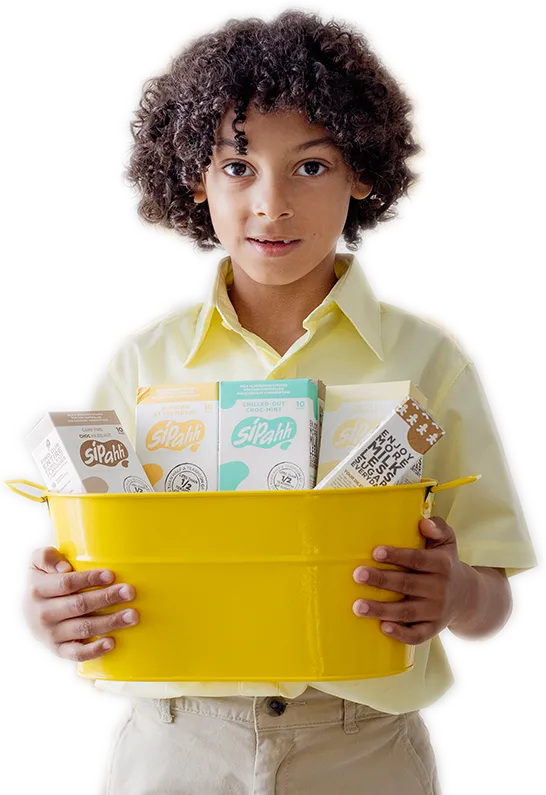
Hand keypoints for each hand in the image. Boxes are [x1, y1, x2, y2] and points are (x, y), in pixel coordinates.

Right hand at [22, 547, 138, 662]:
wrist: (30, 614)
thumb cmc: (43, 584)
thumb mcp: (37, 564)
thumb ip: (47, 557)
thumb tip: (65, 568)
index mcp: (39, 590)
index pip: (66, 583)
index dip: (89, 579)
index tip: (110, 575)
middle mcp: (44, 614)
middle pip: (79, 605)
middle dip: (107, 598)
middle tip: (129, 591)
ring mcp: (51, 634)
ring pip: (83, 628)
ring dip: (109, 622)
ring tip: (131, 615)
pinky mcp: (59, 650)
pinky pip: (77, 653)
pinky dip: (94, 650)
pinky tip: (112, 642)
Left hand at [352, 517, 466, 644]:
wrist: (468, 597)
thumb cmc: (446, 563)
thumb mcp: (448, 542)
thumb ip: (438, 528)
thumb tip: (424, 522)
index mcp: (442, 564)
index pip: (417, 559)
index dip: (397, 556)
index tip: (376, 552)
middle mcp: (440, 589)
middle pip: (407, 584)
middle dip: (381, 581)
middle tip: (358, 575)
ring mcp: (436, 611)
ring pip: (407, 612)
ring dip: (381, 610)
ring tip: (358, 606)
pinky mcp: (433, 629)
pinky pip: (417, 635)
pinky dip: (401, 634)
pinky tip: (383, 628)